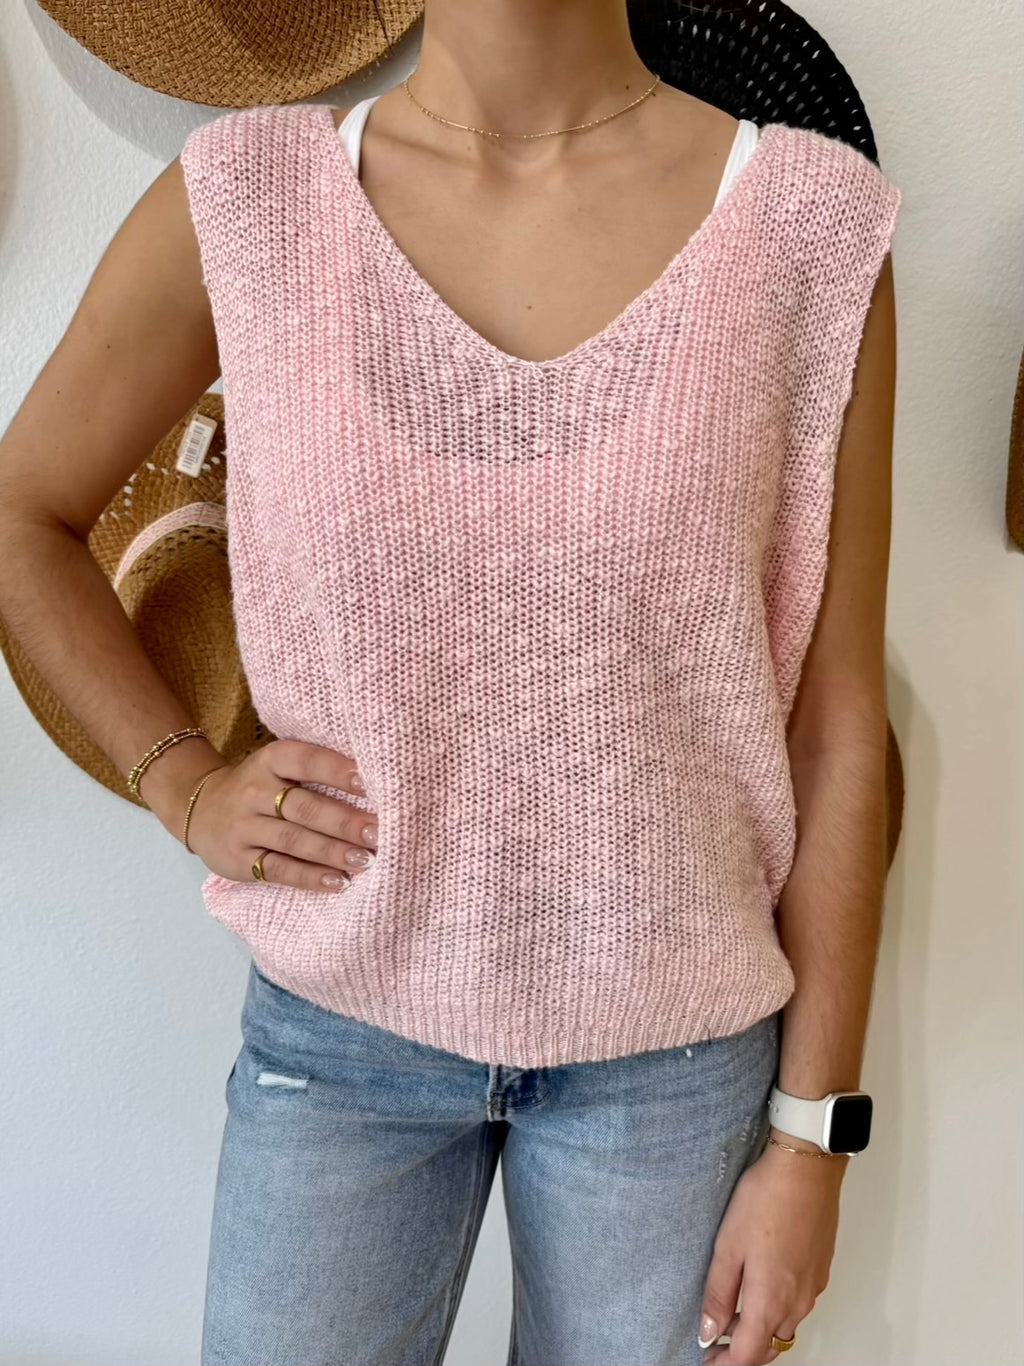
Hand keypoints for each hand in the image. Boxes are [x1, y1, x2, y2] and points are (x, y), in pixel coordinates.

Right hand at [186, 738, 377, 892]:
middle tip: (378, 833)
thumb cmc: (259, 786)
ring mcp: (244, 827)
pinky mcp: (238, 860)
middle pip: (305, 807)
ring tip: (365, 860)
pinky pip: (278, 869)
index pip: (307, 762)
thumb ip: (316, 771)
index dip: (338, 771)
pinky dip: (310, 877)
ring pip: (294, 840)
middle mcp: (255, 791)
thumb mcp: (278, 766)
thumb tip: (375, 788)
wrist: (200, 807)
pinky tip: (337, 881)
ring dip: (332, 852)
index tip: (371, 784)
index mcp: (271, 760)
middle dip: (345, 822)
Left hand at [699, 1138, 845, 1364]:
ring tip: (732, 1309)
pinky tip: (759, 1284)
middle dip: (742, 1350)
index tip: (707, 1356)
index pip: (748, 1355)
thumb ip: (718, 1294)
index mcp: (771, 1302)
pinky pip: (797, 1304)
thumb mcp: (727, 1247)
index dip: (724, 1362)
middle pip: (770, 1346)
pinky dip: (776, 1308)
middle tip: (716, 1338)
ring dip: (759, 1328)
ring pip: (785, 1326)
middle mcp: (797, 1303)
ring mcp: (813, 1288)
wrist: (805, 1170)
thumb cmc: (764, 1202)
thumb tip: (709, 1331)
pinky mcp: (819, 1270)